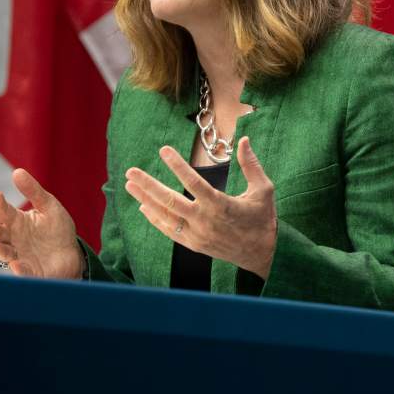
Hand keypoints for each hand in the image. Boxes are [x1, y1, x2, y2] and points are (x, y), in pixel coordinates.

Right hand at [0, 168, 80, 278]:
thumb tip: (17, 171)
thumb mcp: (48, 207)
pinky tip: (16, 263)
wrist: (71, 254)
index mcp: (16, 222)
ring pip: (5, 253)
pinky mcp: (30, 272)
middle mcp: (13, 239)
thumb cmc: (57, 229)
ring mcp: (20, 256)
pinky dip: (18, 269)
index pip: (4, 212)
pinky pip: (23, 272)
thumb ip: (33, 191)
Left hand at [125, 137, 277, 278]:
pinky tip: (143, 206)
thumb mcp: (263, 190)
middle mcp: (205, 221)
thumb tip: (243, 139)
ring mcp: (197, 235)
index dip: (177, 165)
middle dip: (148, 185)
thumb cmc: (263, 219)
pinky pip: (169, 231)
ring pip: (165, 216)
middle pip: (170, 201)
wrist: (262, 254)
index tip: (163, 150)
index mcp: (221, 205)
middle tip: (131, 171)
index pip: (193, 182)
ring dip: (146, 200)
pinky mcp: (194, 245)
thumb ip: (251, 165)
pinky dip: (155, 219)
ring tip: (130, 185)